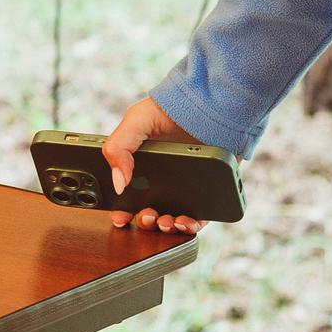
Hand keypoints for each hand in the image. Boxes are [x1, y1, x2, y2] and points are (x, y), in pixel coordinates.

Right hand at [101, 97, 208, 233]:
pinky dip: (191, 226)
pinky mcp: (207, 193)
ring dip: (166, 226)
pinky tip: (185, 221)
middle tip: (146, 217)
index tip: (120, 218)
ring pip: (172, 218)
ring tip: (165, 221)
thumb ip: (119, 148)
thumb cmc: (172, 109)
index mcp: (141, 165)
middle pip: (149, 211)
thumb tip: (118, 185)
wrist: (212, 105)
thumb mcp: (136, 122)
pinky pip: (199, 218)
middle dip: (145, 220)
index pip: (128, 194)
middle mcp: (163, 179)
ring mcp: (185, 188)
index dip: (122, 210)